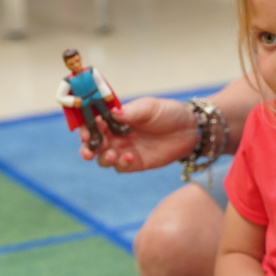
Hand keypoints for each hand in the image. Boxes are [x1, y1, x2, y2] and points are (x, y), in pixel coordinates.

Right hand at [79, 97, 197, 171]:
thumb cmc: (168, 113)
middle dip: (87, 147)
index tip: (85, 131)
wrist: (190, 130)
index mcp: (116, 118)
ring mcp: (125, 149)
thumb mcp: (149, 108)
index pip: (93, 123)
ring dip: (103, 157)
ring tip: (113, 153)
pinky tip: (130, 157)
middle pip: (93, 143)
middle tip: (89, 149)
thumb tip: (111, 112)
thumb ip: (130, 112)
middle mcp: (116, 134)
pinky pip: (120, 167)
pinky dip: (120, 164)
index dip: (85, 127)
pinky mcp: (135, 163)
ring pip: (103, 158)